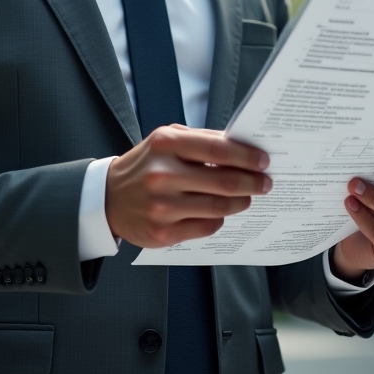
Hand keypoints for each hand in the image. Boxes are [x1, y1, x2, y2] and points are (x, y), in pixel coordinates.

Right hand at [105, 124, 272, 247]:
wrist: (108, 198)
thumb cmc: (146, 164)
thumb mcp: (166, 141)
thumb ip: (201, 141)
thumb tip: (242, 146)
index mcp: (166, 144)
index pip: (218, 149)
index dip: (246, 156)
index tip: (264, 161)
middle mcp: (163, 174)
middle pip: (224, 181)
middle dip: (251, 182)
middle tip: (265, 183)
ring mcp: (162, 206)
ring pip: (219, 207)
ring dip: (241, 202)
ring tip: (247, 197)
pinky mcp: (163, 233)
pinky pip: (207, 227)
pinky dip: (220, 219)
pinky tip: (220, 212)